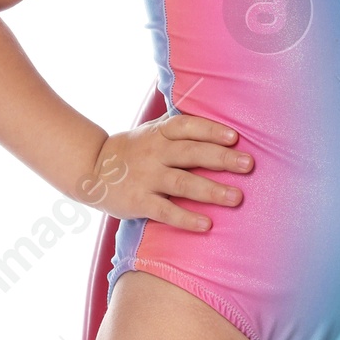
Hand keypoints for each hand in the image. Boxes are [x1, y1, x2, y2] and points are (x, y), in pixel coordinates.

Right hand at [78, 114, 252, 230]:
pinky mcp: (138, 202)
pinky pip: (165, 210)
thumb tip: (217, 114)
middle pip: (191, 153)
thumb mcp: (153, 132)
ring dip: (211, 190)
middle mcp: (154, 153)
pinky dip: (186, 218)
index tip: (234, 137)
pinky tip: (206, 224)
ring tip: (237, 198)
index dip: (210, 130)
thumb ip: (180, 127)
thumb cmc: (134, 151)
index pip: (187, 127)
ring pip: (182, 183)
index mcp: (160, 133)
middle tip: (248, 165)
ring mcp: (146, 178)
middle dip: (221, 159)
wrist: (91, 170)